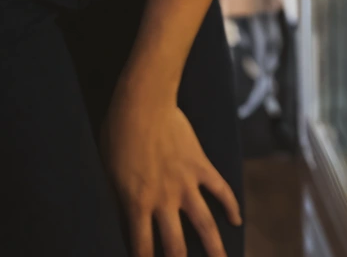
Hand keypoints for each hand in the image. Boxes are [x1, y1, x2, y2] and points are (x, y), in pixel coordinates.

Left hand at [103, 80, 240, 256]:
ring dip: (214, 247)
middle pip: (176, 245)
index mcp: (136, 203)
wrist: (143, 105)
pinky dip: (230, 205)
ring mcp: (186, 184)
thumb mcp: (110, 173)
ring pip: (204, 224)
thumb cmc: (117, 135)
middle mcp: (164, 200)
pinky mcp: (201, 166)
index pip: (142, 248)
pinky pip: (220, 190)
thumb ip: (121, 198)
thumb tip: (125, 216)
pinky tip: (236, 220)